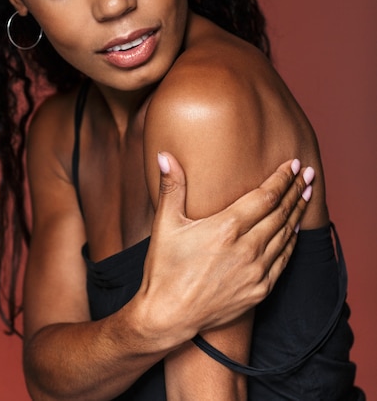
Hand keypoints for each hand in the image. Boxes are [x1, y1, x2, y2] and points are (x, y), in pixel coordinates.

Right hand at [138, 152, 312, 345]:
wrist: (169, 316)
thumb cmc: (164, 269)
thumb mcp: (165, 224)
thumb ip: (171, 186)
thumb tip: (164, 155)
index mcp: (226, 227)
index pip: (265, 196)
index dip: (281, 178)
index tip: (291, 164)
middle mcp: (246, 248)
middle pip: (280, 212)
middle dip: (295, 190)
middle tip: (307, 172)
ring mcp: (256, 271)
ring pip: (285, 235)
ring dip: (297, 212)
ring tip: (306, 194)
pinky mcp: (259, 290)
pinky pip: (283, 261)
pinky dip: (292, 242)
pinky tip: (296, 230)